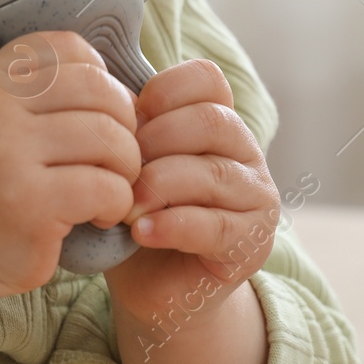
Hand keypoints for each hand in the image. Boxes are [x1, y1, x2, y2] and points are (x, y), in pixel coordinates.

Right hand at [0, 31, 141, 305]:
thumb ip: (40, 91)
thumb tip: (128, 89)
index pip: (69, 48)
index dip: (102, 79)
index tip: (100, 116)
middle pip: (98, 90)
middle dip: (125, 125)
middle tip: (117, 158)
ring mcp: (7, 153)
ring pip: (109, 137)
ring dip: (126, 167)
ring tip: (110, 187)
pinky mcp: (28, 202)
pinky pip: (106, 187)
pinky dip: (118, 203)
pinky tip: (100, 215)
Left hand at [103, 59, 280, 327]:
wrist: (153, 284)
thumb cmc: (136, 211)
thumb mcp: (129, 161)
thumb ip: (128, 129)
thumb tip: (107, 98)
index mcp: (216, 120)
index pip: (207, 79)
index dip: (164, 90)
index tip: (128, 119)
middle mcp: (245, 152)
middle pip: (211, 121)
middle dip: (155, 141)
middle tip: (119, 170)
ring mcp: (256, 198)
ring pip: (214, 174)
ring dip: (158, 187)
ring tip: (125, 208)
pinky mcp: (251, 244)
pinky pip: (215, 226)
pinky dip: (171, 226)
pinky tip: (140, 232)